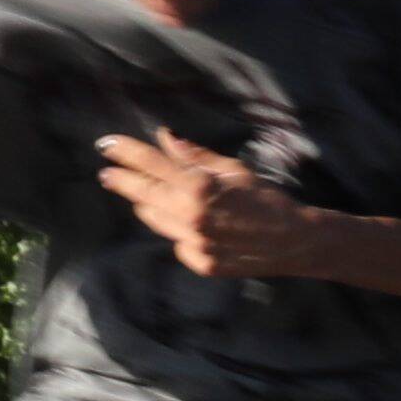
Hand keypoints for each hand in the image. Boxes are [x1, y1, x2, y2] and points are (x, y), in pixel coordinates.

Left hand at [96, 129, 297, 280]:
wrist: (295, 243)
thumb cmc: (268, 199)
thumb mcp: (233, 169)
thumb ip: (194, 156)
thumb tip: (164, 138)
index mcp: (199, 186)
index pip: (150, 164)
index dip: (125, 152)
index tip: (105, 145)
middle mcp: (190, 216)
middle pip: (143, 193)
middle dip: (122, 180)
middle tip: (105, 173)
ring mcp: (193, 243)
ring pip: (154, 219)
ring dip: (147, 204)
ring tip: (142, 196)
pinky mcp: (200, 263)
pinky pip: (175, 241)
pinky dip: (176, 229)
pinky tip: (190, 224)